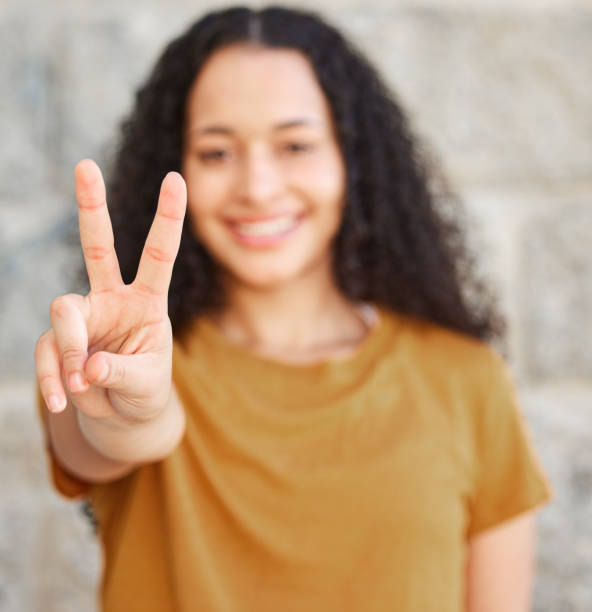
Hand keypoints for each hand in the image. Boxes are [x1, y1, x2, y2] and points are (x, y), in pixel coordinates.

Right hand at [35, 159, 186, 423]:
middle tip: (85, 165)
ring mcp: (83, 316)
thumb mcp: (145, 382)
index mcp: (148, 301)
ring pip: (65, 312)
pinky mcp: (58, 339)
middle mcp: (113, 298)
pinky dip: (54, 376)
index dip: (167, 217)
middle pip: (98, 246)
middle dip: (92, 206)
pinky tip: (65, 397)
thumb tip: (86, 366)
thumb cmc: (145, 389)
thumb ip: (119, 372)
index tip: (175, 177)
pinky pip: (48, 350)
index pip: (159, 253)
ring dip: (70, 351)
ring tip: (81, 385)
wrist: (123, 412)